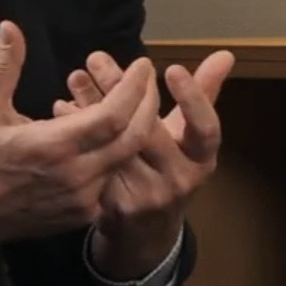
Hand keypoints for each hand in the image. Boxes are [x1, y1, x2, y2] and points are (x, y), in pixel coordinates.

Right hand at [0, 20, 162, 243]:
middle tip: (149, 79)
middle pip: (133, 137)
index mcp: (54, 145)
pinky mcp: (83, 214)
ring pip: (125, 159)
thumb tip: (11, 27)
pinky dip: (118, 155)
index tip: (142, 64)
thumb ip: (3, 66)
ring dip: (135, 129)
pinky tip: (114, 137)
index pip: (112, 115)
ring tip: (137, 102)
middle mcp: (77, 174)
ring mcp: (83, 198)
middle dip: (148, 105)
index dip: (133, 89)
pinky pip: (112, 179)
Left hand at [53, 48, 234, 278]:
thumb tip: (225, 53)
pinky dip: (77, 135)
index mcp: (201, 159)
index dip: (193, 100)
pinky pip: (93, 164)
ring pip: (117, 146)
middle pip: (149, 131)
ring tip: (75, 77)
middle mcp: (179, 180)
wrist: (147, 232)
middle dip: (121, 91)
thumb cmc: (170, 166)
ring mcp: (147, 196)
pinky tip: (60, 109)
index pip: (204, 130)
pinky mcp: (115, 207)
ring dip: (92, 108)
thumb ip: (205, 93)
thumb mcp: (189, 135)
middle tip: (96, 58)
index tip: (173, 68)